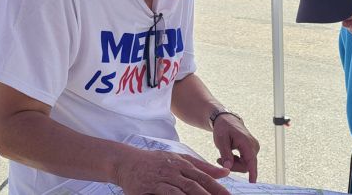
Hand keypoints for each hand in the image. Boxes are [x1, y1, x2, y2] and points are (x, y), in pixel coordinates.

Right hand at [116, 150, 230, 194]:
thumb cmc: (155, 161)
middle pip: (195, 186)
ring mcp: (161, 179)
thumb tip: (225, 172)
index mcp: (183, 164)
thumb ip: (202, 167)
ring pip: (182, 192)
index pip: (204, 177)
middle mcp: (173, 170)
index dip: (217, 188)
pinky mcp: (149, 188)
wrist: (126, 161)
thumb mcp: (179, 160)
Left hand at [212, 114, 259, 181]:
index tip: (252, 183)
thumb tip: (228, 168)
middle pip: (246, 166)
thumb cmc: (224, 128)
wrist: (227, 120)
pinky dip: (236, 162)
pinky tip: (228, 156)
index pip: (251, 160)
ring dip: (233, 164)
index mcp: (247, 142)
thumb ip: (225, 155)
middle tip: (219, 161)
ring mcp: (254, 148)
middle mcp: (253, 146)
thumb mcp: (221, 140)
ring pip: (245, 165)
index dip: (253, 173)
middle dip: (233, 166)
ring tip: (221, 158)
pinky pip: (245, 162)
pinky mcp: (252, 150)